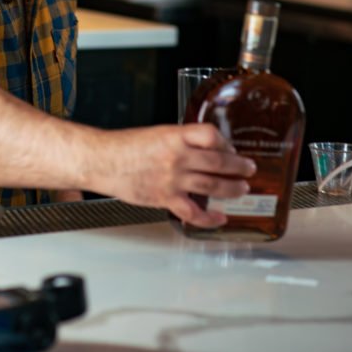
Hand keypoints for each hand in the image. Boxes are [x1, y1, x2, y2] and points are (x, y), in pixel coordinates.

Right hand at [93, 123, 255, 227]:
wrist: (101, 160)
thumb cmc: (124, 146)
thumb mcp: (156, 133)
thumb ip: (178, 141)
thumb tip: (199, 149)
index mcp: (175, 135)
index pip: (211, 135)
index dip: (225, 142)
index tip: (230, 148)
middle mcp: (177, 156)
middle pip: (218, 161)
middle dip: (239, 167)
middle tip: (250, 168)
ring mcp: (172, 179)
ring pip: (212, 185)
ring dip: (232, 188)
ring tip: (242, 188)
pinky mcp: (165, 198)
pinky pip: (194, 212)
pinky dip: (210, 217)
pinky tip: (219, 217)